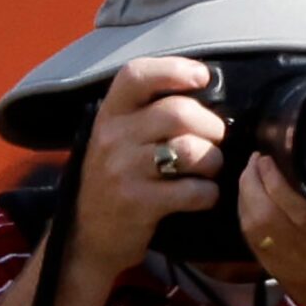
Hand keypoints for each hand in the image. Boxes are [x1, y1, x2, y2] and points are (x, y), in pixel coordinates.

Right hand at [69, 57, 229, 286]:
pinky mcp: (140, 203)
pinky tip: (201, 196)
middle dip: (212, 126)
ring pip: (192, 151)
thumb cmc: (117, 179)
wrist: (90, 234)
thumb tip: (204, 94)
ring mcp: (125, 170)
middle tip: (215, 140)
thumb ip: (149, 114)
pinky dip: (209, 194)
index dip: (173, 70)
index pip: (136, 75)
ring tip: (207, 170)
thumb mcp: (119, 138)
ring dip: (214, 161)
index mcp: (110, 114)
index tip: (201, 77)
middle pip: (179, 113)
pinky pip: (195, 191)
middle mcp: (113, 136)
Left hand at [239, 154, 305, 305]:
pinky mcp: (284, 277)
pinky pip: (254, 244)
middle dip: (252, 182)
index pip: (295, 204)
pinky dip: (247, 220)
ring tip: (251, 178)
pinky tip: (252, 206)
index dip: (273, 178)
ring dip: (245, 199)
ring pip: (253, 228)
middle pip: (265, 213)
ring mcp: (294, 268)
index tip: (268, 156)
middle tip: (255, 160)